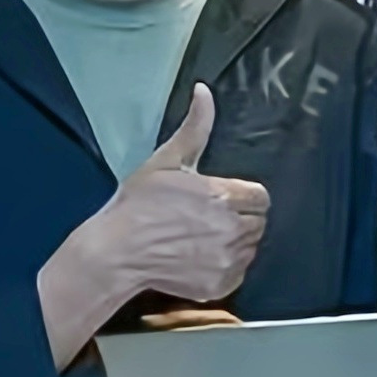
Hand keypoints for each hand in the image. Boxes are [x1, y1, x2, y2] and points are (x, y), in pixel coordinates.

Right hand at [62, 86, 271, 318]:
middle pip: (258, 222)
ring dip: (235, 242)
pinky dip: (226, 266)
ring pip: (250, 248)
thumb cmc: (138, 205)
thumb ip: (195, 127)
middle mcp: (231, 229)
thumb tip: (203, 91)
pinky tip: (199, 257)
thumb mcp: (166, 160)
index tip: (221, 199)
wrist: (115, 252)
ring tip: (202, 237)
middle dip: (239, 218)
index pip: (260, 197)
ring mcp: (226, 260)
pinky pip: (239, 273)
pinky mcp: (219, 284)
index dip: (242, 196)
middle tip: (208, 218)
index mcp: (223, 195)